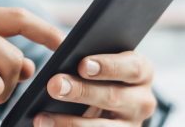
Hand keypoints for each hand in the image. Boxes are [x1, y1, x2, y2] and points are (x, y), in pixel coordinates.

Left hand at [34, 51, 155, 126]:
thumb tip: (62, 66)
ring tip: (42, 118)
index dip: (108, 66)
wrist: (110, 110)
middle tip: (54, 85)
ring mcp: (131, 125)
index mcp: (141, 73)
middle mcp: (142, 101)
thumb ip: (89, 63)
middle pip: (113, 96)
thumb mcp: (103, 69)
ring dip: (69, 122)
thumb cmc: (102, 79)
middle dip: (81, 91)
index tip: (82, 65)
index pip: (133, 67)